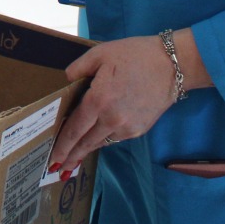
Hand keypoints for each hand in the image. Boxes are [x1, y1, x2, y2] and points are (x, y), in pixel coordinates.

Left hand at [48, 35, 179, 175]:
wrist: (172, 66)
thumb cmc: (135, 55)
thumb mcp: (100, 54)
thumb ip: (78, 68)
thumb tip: (66, 81)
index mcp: (98, 100)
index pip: (74, 129)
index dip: (62, 145)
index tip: (52, 158)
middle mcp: (111, 119)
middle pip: (85, 143)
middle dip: (70, 157)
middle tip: (56, 169)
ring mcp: (127, 127)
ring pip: (100, 142)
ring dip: (86, 151)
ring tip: (73, 159)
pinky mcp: (139, 129)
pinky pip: (115, 138)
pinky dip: (103, 140)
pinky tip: (96, 141)